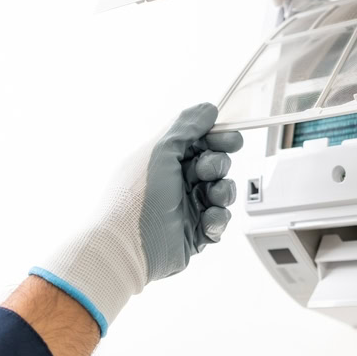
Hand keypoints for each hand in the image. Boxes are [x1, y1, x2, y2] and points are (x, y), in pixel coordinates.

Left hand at [31, 103, 242, 334]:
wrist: (125, 247)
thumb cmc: (135, 197)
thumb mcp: (159, 150)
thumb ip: (186, 126)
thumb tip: (208, 109)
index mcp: (164, 160)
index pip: (200, 142)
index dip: (218, 139)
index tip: (231, 140)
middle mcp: (176, 182)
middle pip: (216, 165)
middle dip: (217, 166)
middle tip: (205, 173)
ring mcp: (186, 208)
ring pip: (222, 192)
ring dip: (222, 192)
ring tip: (210, 198)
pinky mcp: (195, 233)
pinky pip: (220, 220)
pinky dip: (218, 219)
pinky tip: (207, 221)